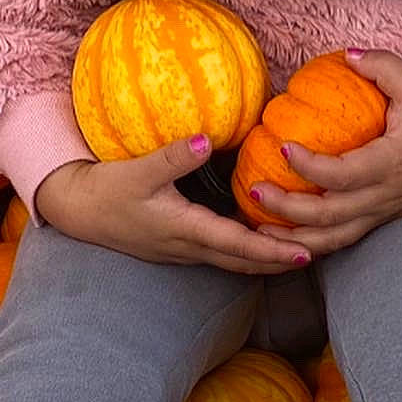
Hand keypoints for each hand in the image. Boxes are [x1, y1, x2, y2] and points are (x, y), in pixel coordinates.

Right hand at [34, 135, 310, 274]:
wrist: (78, 211)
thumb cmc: (107, 191)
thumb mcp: (137, 171)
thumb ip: (172, 157)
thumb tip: (204, 140)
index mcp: (185, 230)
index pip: (239, 246)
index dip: (274, 250)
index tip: (306, 251)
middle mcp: (191, 247)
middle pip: (247, 262)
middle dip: (284, 260)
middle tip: (323, 251)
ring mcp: (187, 249)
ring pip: (237, 261)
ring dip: (270, 258)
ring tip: (305, 247)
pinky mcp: (182, 244)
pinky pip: (225, 252)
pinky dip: (250, 249)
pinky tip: (267, 236)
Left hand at [247, 49, 401, 254]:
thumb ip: (383, 67)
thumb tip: (347, 56)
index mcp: (392, 163)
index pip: (345, 174)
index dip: (311, 166)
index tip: (284, 147)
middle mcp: (384, 195)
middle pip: (330, 215)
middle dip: (288, 208)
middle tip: (255, 189)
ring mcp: (381, 213)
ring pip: (334, 238)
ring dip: (294, 238)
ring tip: (259, 228)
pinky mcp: (379, 220)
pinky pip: (341, 239)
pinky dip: (310, 242)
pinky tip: (282, 237)